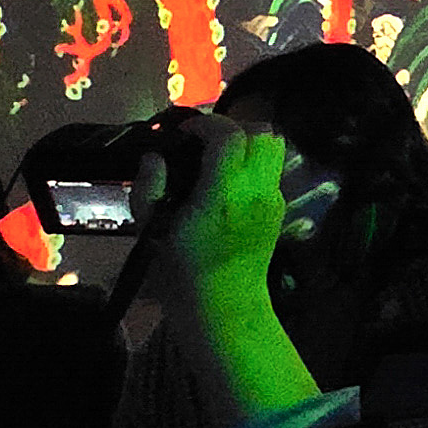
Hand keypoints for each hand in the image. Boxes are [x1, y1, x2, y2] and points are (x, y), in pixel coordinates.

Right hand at [138, 114, 291, 299]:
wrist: (223, 304)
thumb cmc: (182, 269)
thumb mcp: (152, 229)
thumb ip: (148, 188)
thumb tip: (154, 157)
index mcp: (222, 195)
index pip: (230, 136)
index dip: (207, 123)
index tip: (185, 132)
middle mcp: (255, 191)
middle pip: (262, 133)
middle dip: (232, 127)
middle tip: (204, 141)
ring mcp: (273, 198)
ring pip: (275, 146)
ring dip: (248, 141)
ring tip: (219, 156)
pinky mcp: (279, 208)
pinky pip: (272, 170)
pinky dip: (254, 163)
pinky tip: (230, 183)